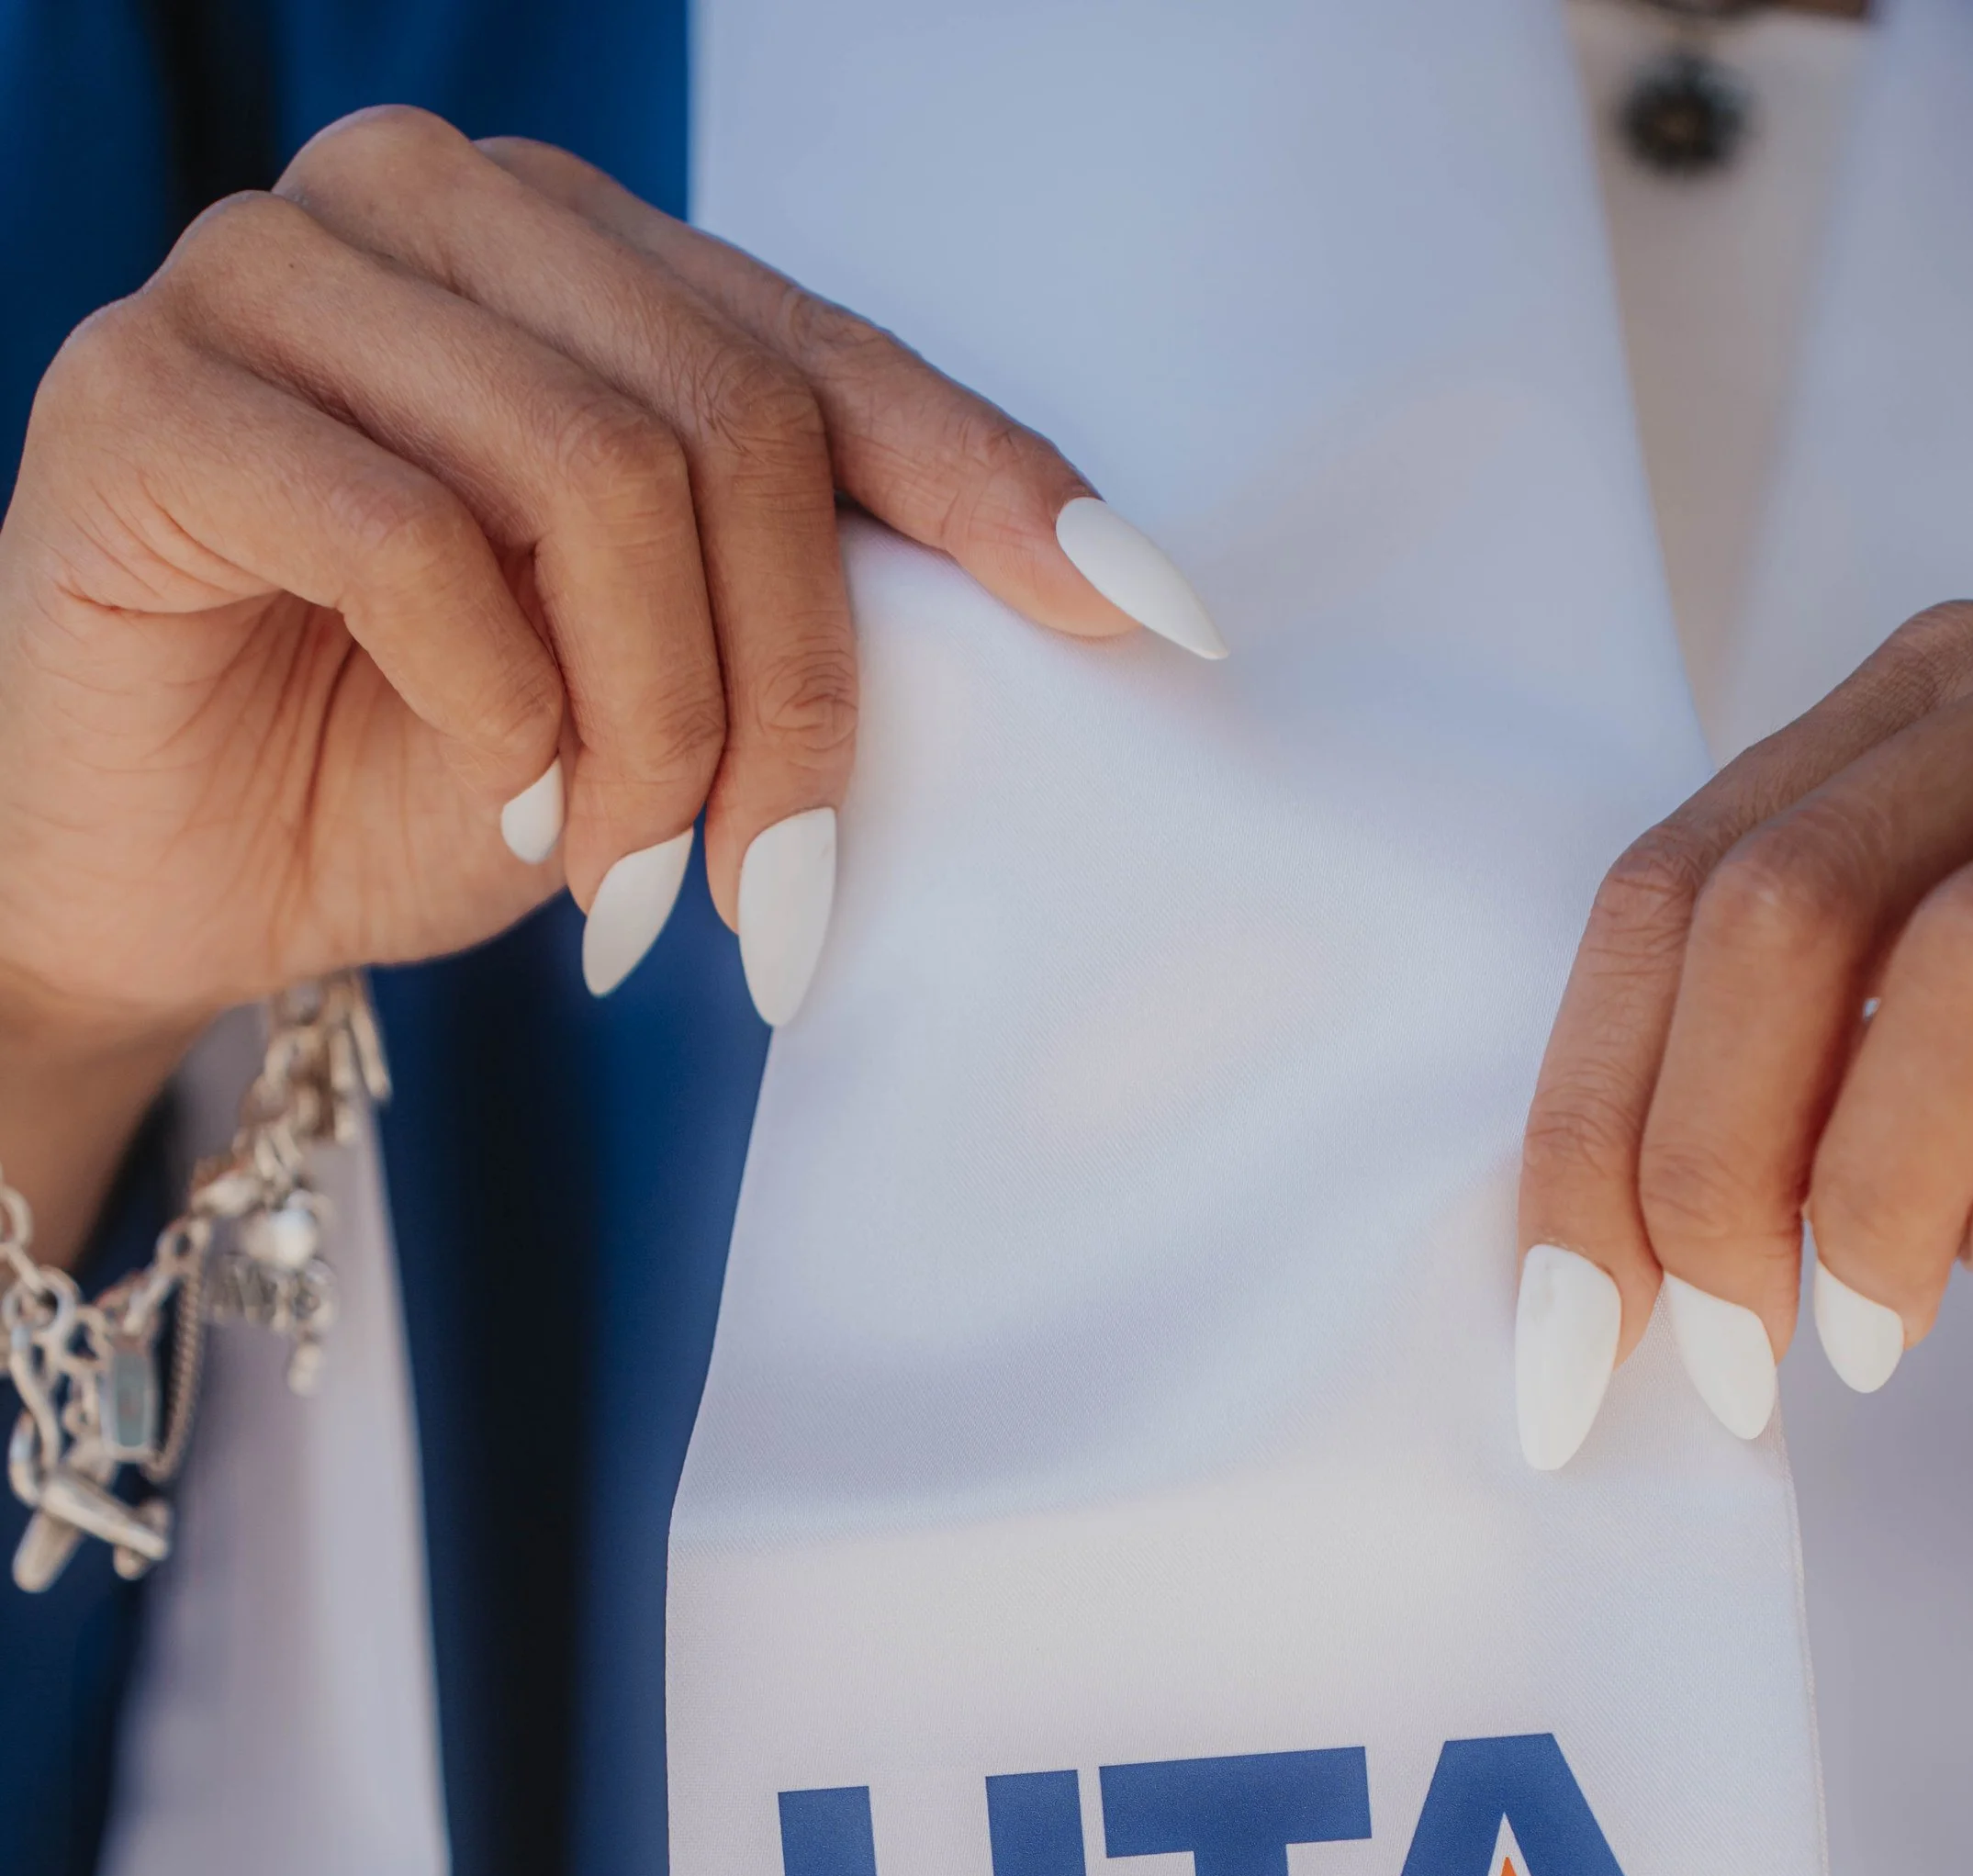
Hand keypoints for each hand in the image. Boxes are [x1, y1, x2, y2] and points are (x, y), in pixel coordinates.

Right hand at [0, 108, 1222, 1256]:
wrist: (165, 882)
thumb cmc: (411, 777)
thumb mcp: (650, 696)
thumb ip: (792, 605)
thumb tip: (1067, 617)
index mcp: (573, 256)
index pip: (832, 356)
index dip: (1001, 489)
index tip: (1154, 629)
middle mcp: (433, 211)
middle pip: (734, 419)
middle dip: (792, 696)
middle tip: (772, 897)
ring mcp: (276, 271)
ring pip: (592, 471)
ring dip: (649, 728)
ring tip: (620, 881)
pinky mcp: (149, 389)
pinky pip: (414, 538)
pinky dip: (496, 710)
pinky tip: (495, 812)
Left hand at [1512, 599, 1972, 1463]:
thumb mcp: (1909, 1078)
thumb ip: (1759, 1097)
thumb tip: (1587, 1272)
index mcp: (1907, 717)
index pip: (1668, 897)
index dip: (1586, 1139)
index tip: (1563, 1347)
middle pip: (1785, 906)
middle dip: (1710, 1172)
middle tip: (1727, 1358)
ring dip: (1884, 1188)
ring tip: (1869, 1337)